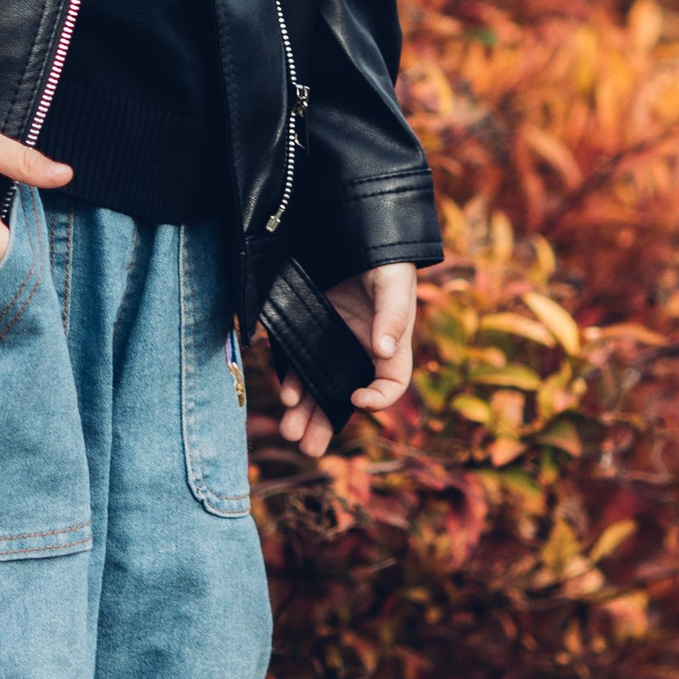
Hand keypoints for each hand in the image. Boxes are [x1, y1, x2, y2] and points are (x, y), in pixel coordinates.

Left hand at [274, 260, 418, 460]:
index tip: (357, 399)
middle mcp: (361, 350)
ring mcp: (333, 342)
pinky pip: (299, 362)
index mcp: (390, 345)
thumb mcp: (393, 282)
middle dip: (327, 422)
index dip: (378, 399)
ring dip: (305, 411)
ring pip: (319, 385)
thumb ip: (392, 314)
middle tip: (308, 447)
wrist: (352, 230)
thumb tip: (385, 349)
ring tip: (289, 431)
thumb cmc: (384, 259)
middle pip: (346, 395)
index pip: (390, 384)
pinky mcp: (309, 330)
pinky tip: (286, 393)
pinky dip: (292, 381)